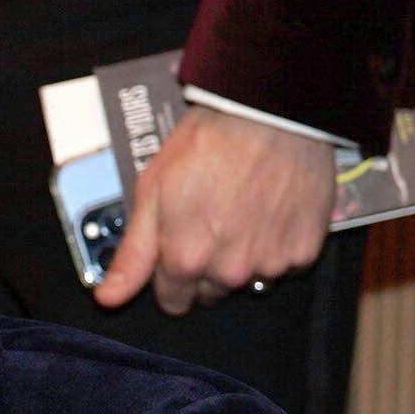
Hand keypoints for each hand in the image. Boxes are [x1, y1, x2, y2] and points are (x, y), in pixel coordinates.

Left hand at [93, 105, 335, 314]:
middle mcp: (230, 271)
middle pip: (211, 292)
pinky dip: (278, 245)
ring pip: (249, 280)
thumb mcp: (153, 190)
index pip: (173, 301)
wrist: (270, 112)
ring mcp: (271, 263)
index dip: (171, 278)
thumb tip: (109, 297)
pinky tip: (271, 212)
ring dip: (244, 257)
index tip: (177, 253)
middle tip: (212, 221)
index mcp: (186, 259)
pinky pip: (287, 264)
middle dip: (207, 267)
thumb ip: (134, 253)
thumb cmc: (211, 141)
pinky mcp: (305, 250)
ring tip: (244, 212)